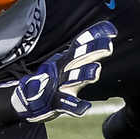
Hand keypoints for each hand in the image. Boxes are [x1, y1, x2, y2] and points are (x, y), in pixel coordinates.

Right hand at [0, 21, 117, 122]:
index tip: (112, 30)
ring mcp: (58, 85)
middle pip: (79, 57)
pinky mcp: (55, 102)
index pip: (80, 43)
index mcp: (66, 59)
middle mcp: (63, 69)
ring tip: (96, 70)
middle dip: (93, 51)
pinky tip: (85, 108)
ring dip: (84, 73)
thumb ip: (84, 53)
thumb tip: (105, 39)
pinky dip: (75, 106)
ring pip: (73, 77)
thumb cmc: (52, 79)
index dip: (95, 35)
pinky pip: (66, 103)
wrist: (26, 99)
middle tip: (109, 47)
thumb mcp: (66, 63)